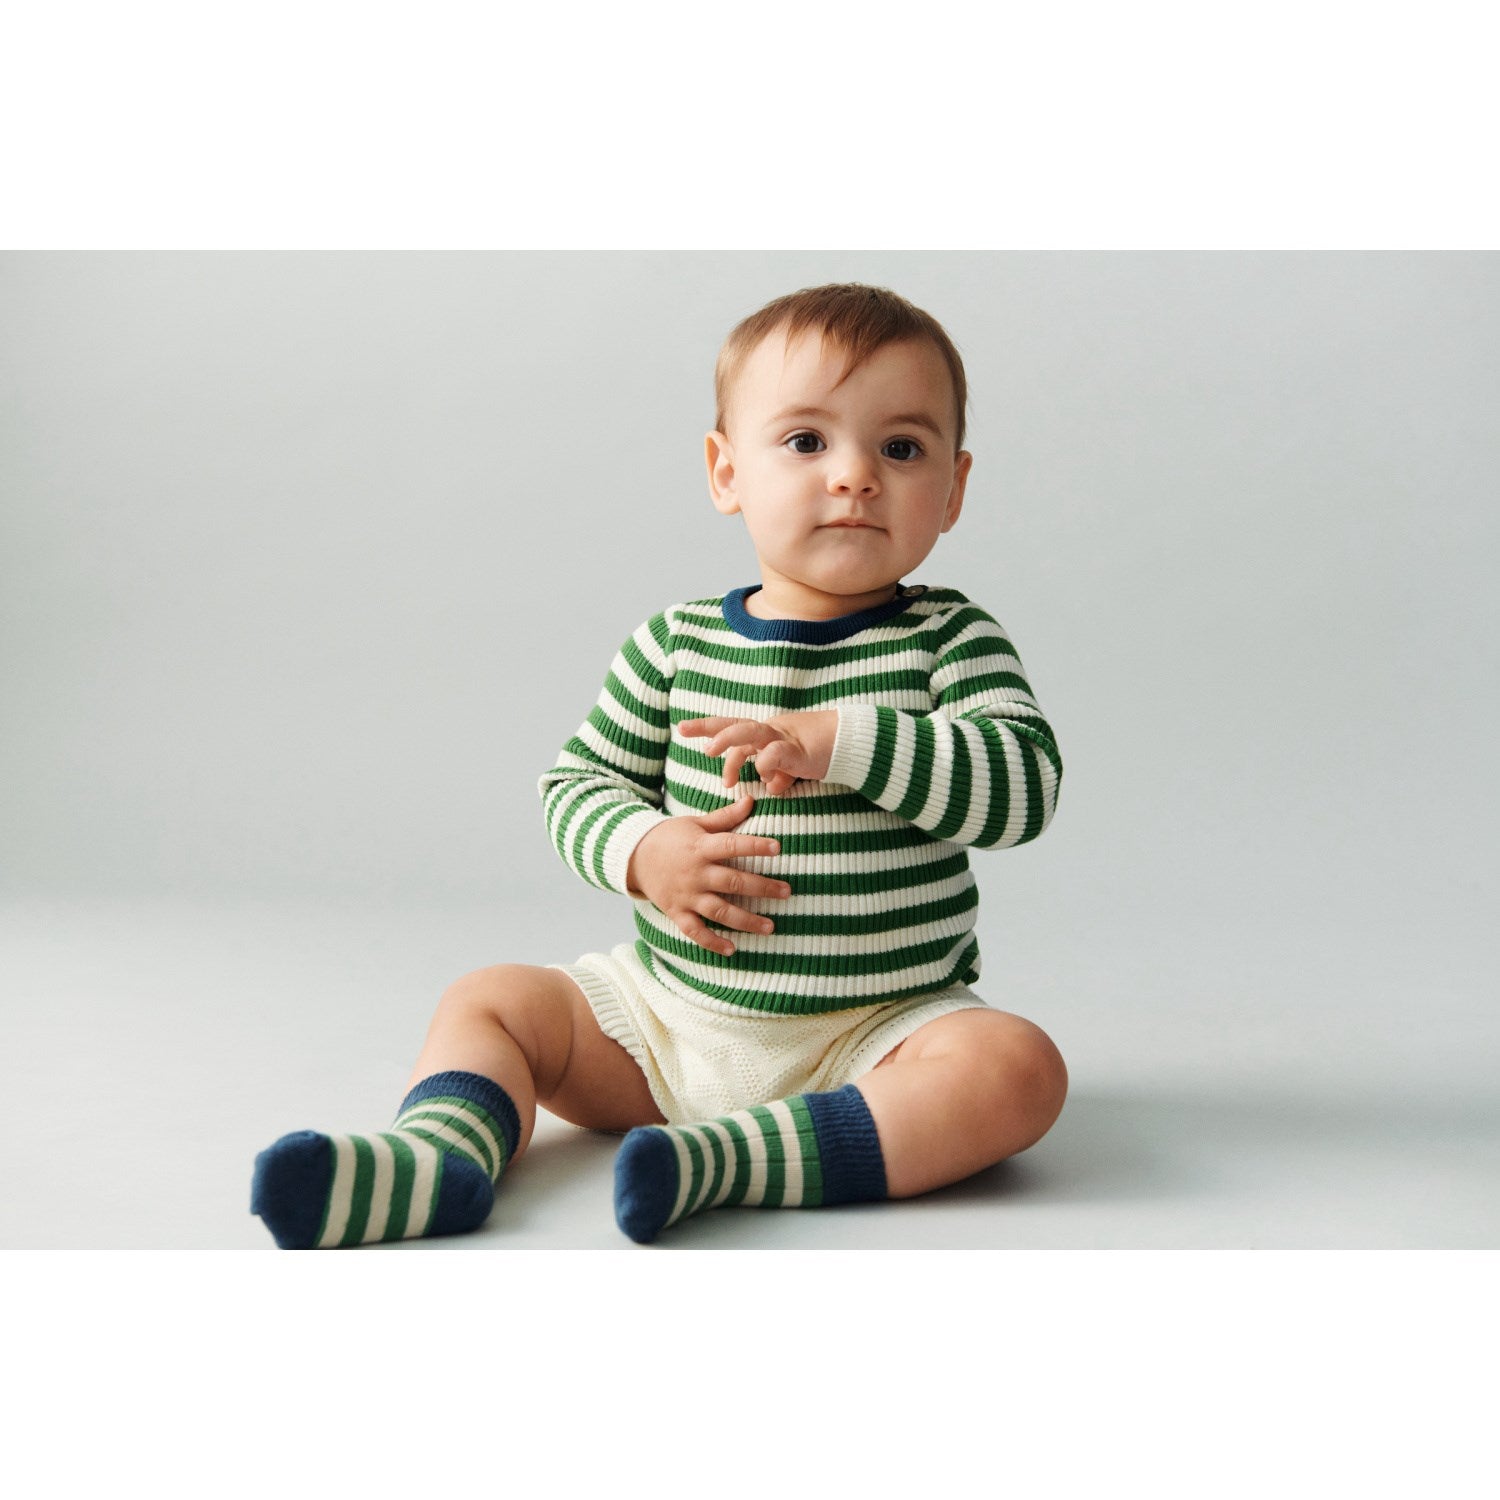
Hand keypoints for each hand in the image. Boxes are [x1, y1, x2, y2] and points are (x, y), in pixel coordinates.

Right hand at [624, 795, 791, 956]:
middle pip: (732, 882)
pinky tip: (732, 949)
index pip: (732, 845)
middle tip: (787, 892)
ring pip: (719, 911)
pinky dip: (712, 942)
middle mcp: (695, 873)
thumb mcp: (695, 823)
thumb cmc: (669, 837)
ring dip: (746, 920)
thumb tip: (751, 800)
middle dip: (762, 888)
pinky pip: (695, 931)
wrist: (633, 856)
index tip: (778, 848)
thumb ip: (724, 817)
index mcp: (701, 847)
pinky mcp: (677, 912)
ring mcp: (686, 895)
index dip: (755, 846)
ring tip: (770, 926)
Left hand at [679, 710, 837, 795]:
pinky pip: (774, 754)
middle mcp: (770, 731)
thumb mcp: (791, 766)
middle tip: (685, 730)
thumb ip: (777, 774)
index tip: (682, 727)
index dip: (708, 727)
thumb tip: (770, 788)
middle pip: (734, 723)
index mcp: (765, 734)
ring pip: (750, 731)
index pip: (732, 726)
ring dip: (728, 740)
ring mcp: (782, 738)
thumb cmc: (818, 752)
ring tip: (710, 751)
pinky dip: (765, 765)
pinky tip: (767, 781)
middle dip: (709, 727)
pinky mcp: (796, 750)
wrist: (848, 744)